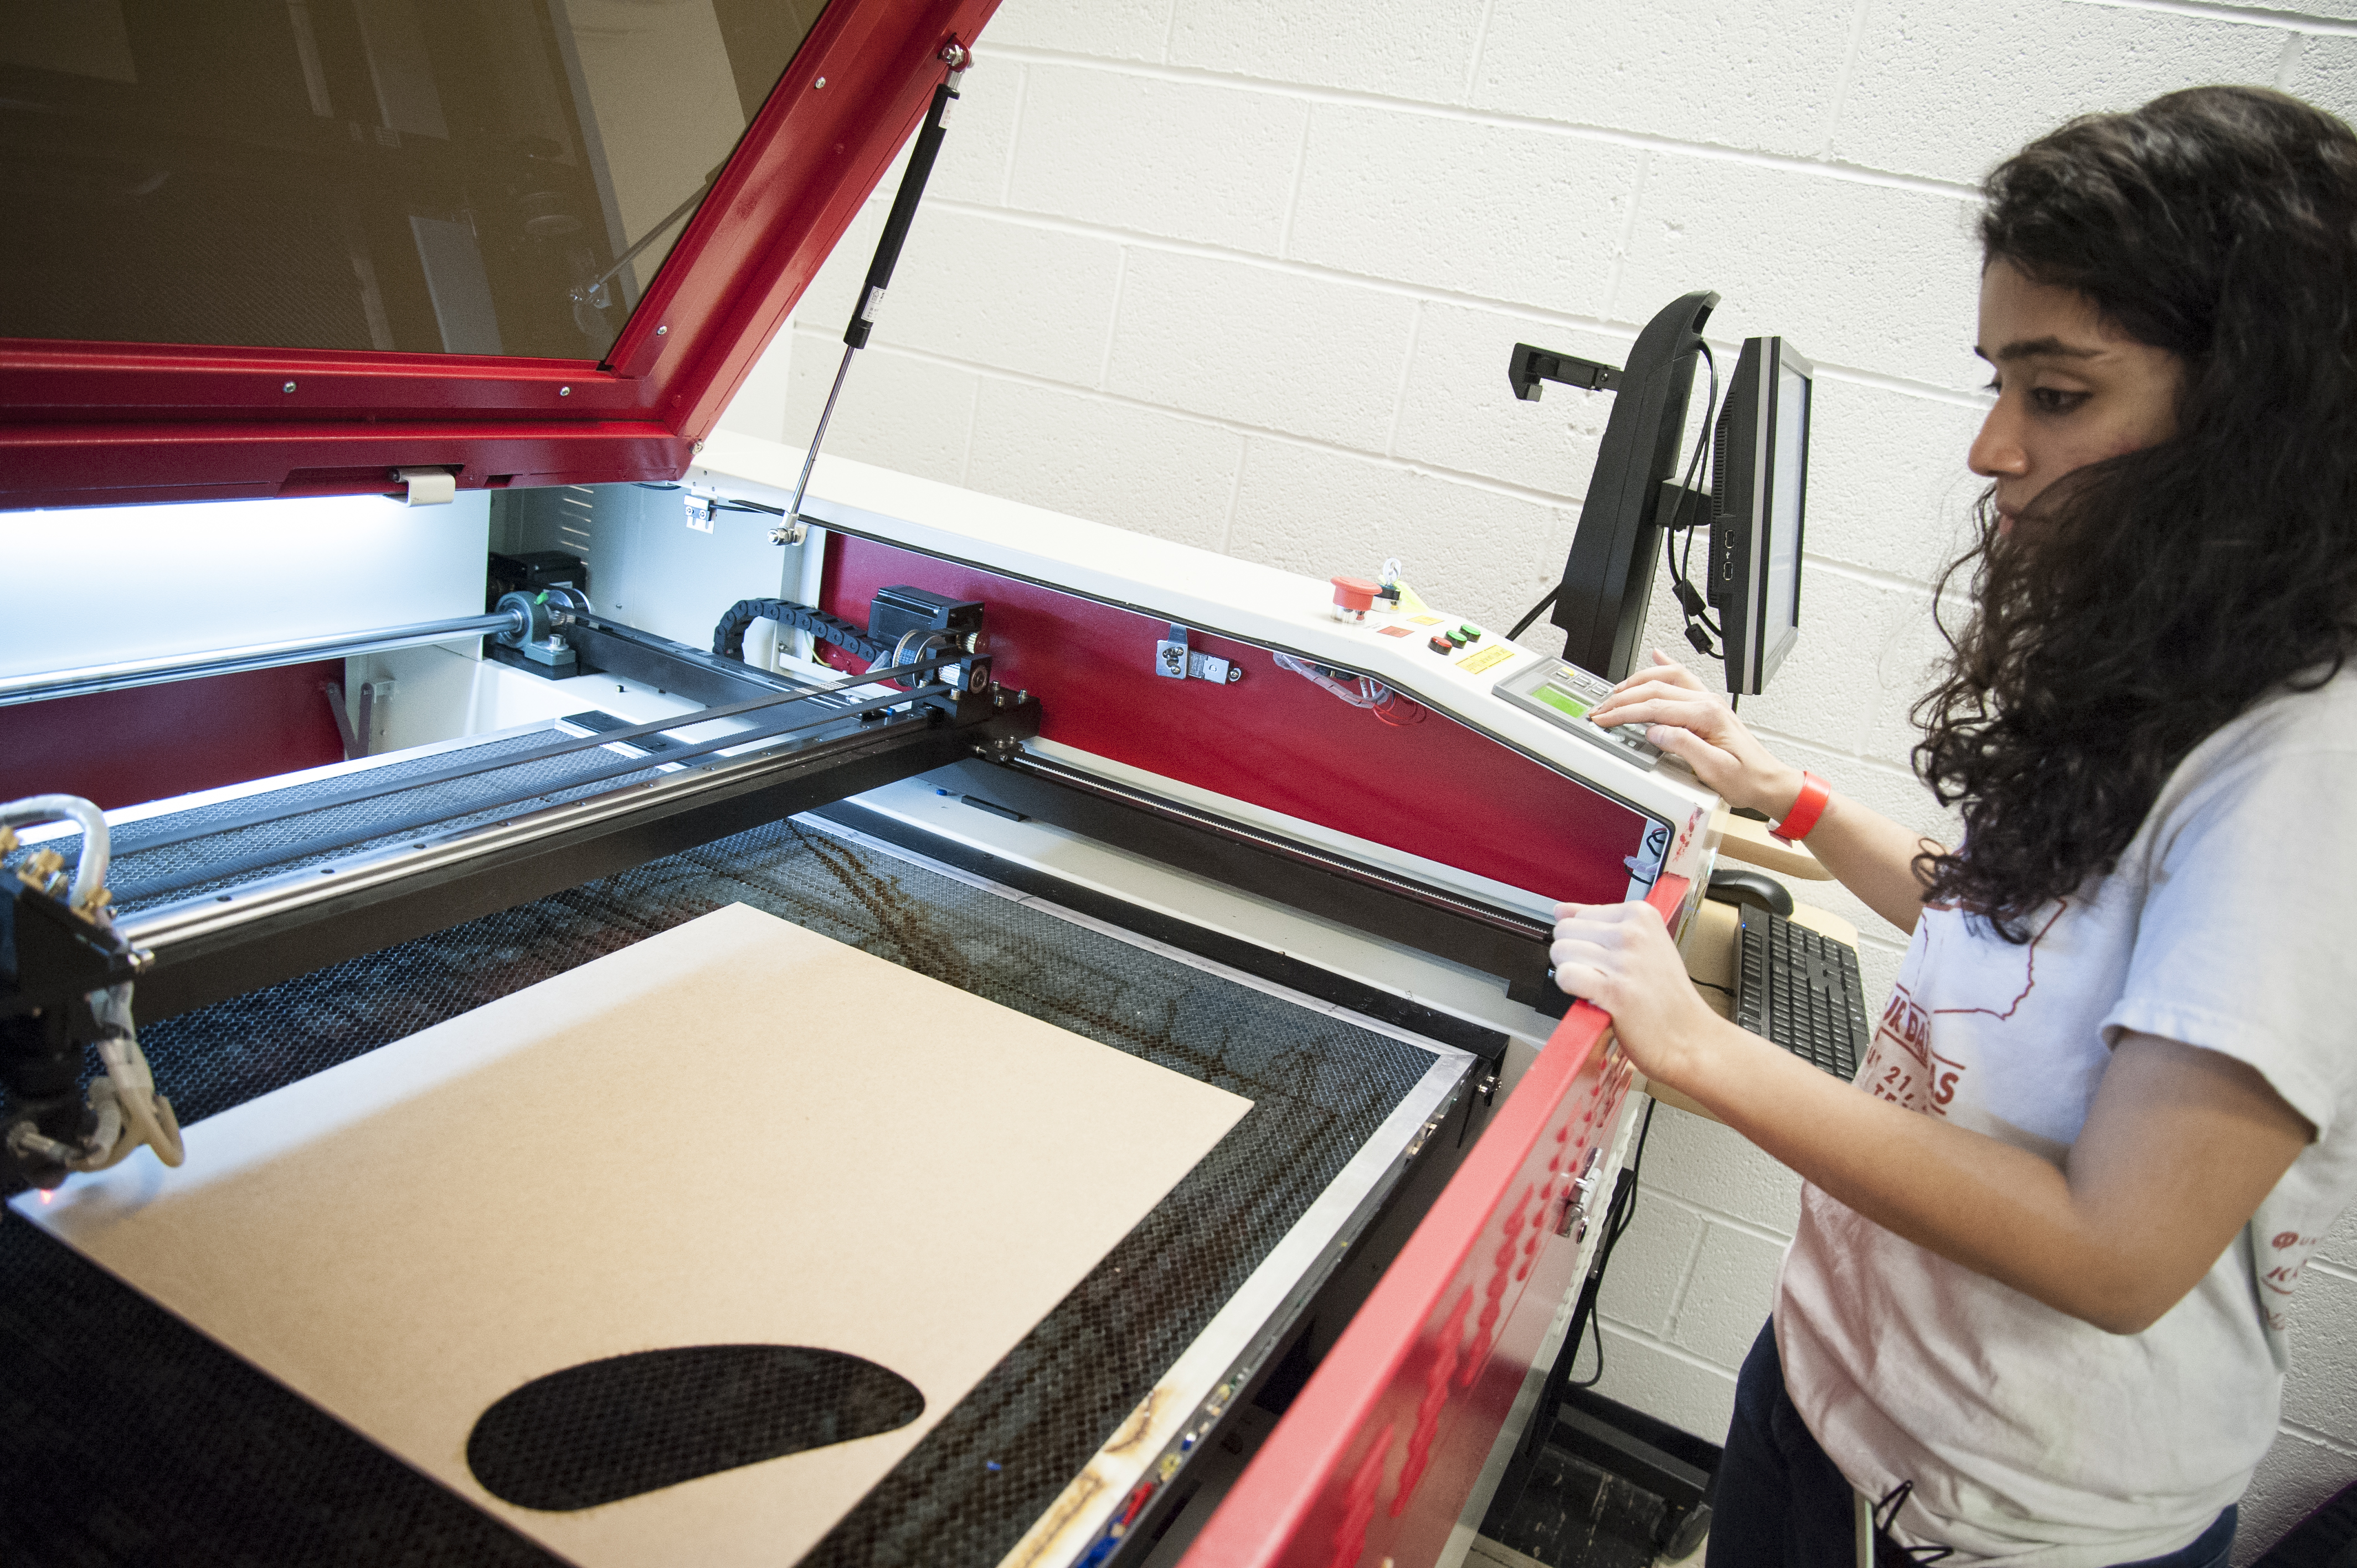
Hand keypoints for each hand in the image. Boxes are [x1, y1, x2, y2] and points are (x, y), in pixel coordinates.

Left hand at [1550, 899, 1723, 1090]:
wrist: (1689, 1036)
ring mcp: (1625, 961)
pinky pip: (1566, 975)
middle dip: (1574, 955)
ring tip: (1600, 986)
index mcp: (1642, 915)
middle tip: (1601, 975)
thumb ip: (1599, 922)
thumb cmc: (1666, 996)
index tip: (1607, 957)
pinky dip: (1571, 989)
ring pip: (1561, 951)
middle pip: (1565, 930)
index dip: (1585, 941)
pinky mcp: (1615, 991)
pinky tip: (1594, 996)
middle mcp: (1634, 933)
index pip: (1578, 914)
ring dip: (1572, 973)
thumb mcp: (1643, 944)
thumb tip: (1560, 910)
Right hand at [1589, 650, 1803, 817]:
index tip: (1606, 719)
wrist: (1766, 780)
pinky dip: (1666, 667)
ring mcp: (1707, 702)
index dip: (1625, 713)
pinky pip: (1684, 677)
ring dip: (1638, 682)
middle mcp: (1707, 702)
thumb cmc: (1745, 778)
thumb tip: (1656, 732)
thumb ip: (1684, 746)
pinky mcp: (1707, 707)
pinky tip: (1658, 657)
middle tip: (1601, 710)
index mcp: (1706, 715)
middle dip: (1623, 698)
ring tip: (1616, 692)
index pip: (1655, 708)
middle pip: (1656, 690)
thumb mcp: (1714, 770)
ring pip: (1667, 679)